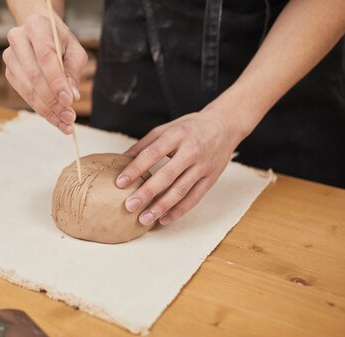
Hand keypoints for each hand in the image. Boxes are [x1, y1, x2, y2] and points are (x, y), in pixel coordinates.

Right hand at [3, 13, 87, 133]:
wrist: (40, 31)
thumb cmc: (60, 41)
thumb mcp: (74, 50)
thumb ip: (73, 71)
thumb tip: (72, 96)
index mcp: (36, 26)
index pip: (46, 56)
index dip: (57, 80)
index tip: (69, 100)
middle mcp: (18, 39)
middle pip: (34, 75)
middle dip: (53, 100)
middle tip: (69, 117)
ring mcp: (9, 56)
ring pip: (27, 88)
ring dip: (47, 109)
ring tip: (65, 122)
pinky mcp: (8, 72)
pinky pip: (24, 94)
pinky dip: (41, 109)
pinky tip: (55, 118)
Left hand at [116, 109, 244, 225]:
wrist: (224, 125)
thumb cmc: (190, 127)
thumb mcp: (166, 128)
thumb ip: (145, 144)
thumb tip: (122, 159)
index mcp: (177, 135)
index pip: (153, 153)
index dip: (136, 168)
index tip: (120, 182)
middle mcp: (191, 151)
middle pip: (167, 176)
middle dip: (147, 193)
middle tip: (130, 206)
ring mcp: (203, 166)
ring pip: (181, 190)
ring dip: (162, 206)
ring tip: (145, 218)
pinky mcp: (211, 178)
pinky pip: (194, 198)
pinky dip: (179, 210)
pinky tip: (164, 219)